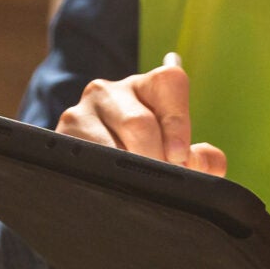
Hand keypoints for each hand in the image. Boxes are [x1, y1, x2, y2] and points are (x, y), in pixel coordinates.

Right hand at [58, 53, 226, 174]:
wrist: (95, 175)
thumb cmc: (146, 159)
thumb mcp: (177, 156)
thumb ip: (203, 159)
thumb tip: (207, 162)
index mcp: (148, 86)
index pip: (170, 81)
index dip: (178, 121)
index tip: (181, 155)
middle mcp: (111, 90)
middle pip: (140, 122)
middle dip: (155, 158)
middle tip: (161, 181)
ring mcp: (82, 110)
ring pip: (111, 144)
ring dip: (129, 172)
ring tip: (136, 187)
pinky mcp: (62, 134)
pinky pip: (86, 157)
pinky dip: (104, 177)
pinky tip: (112, 185)